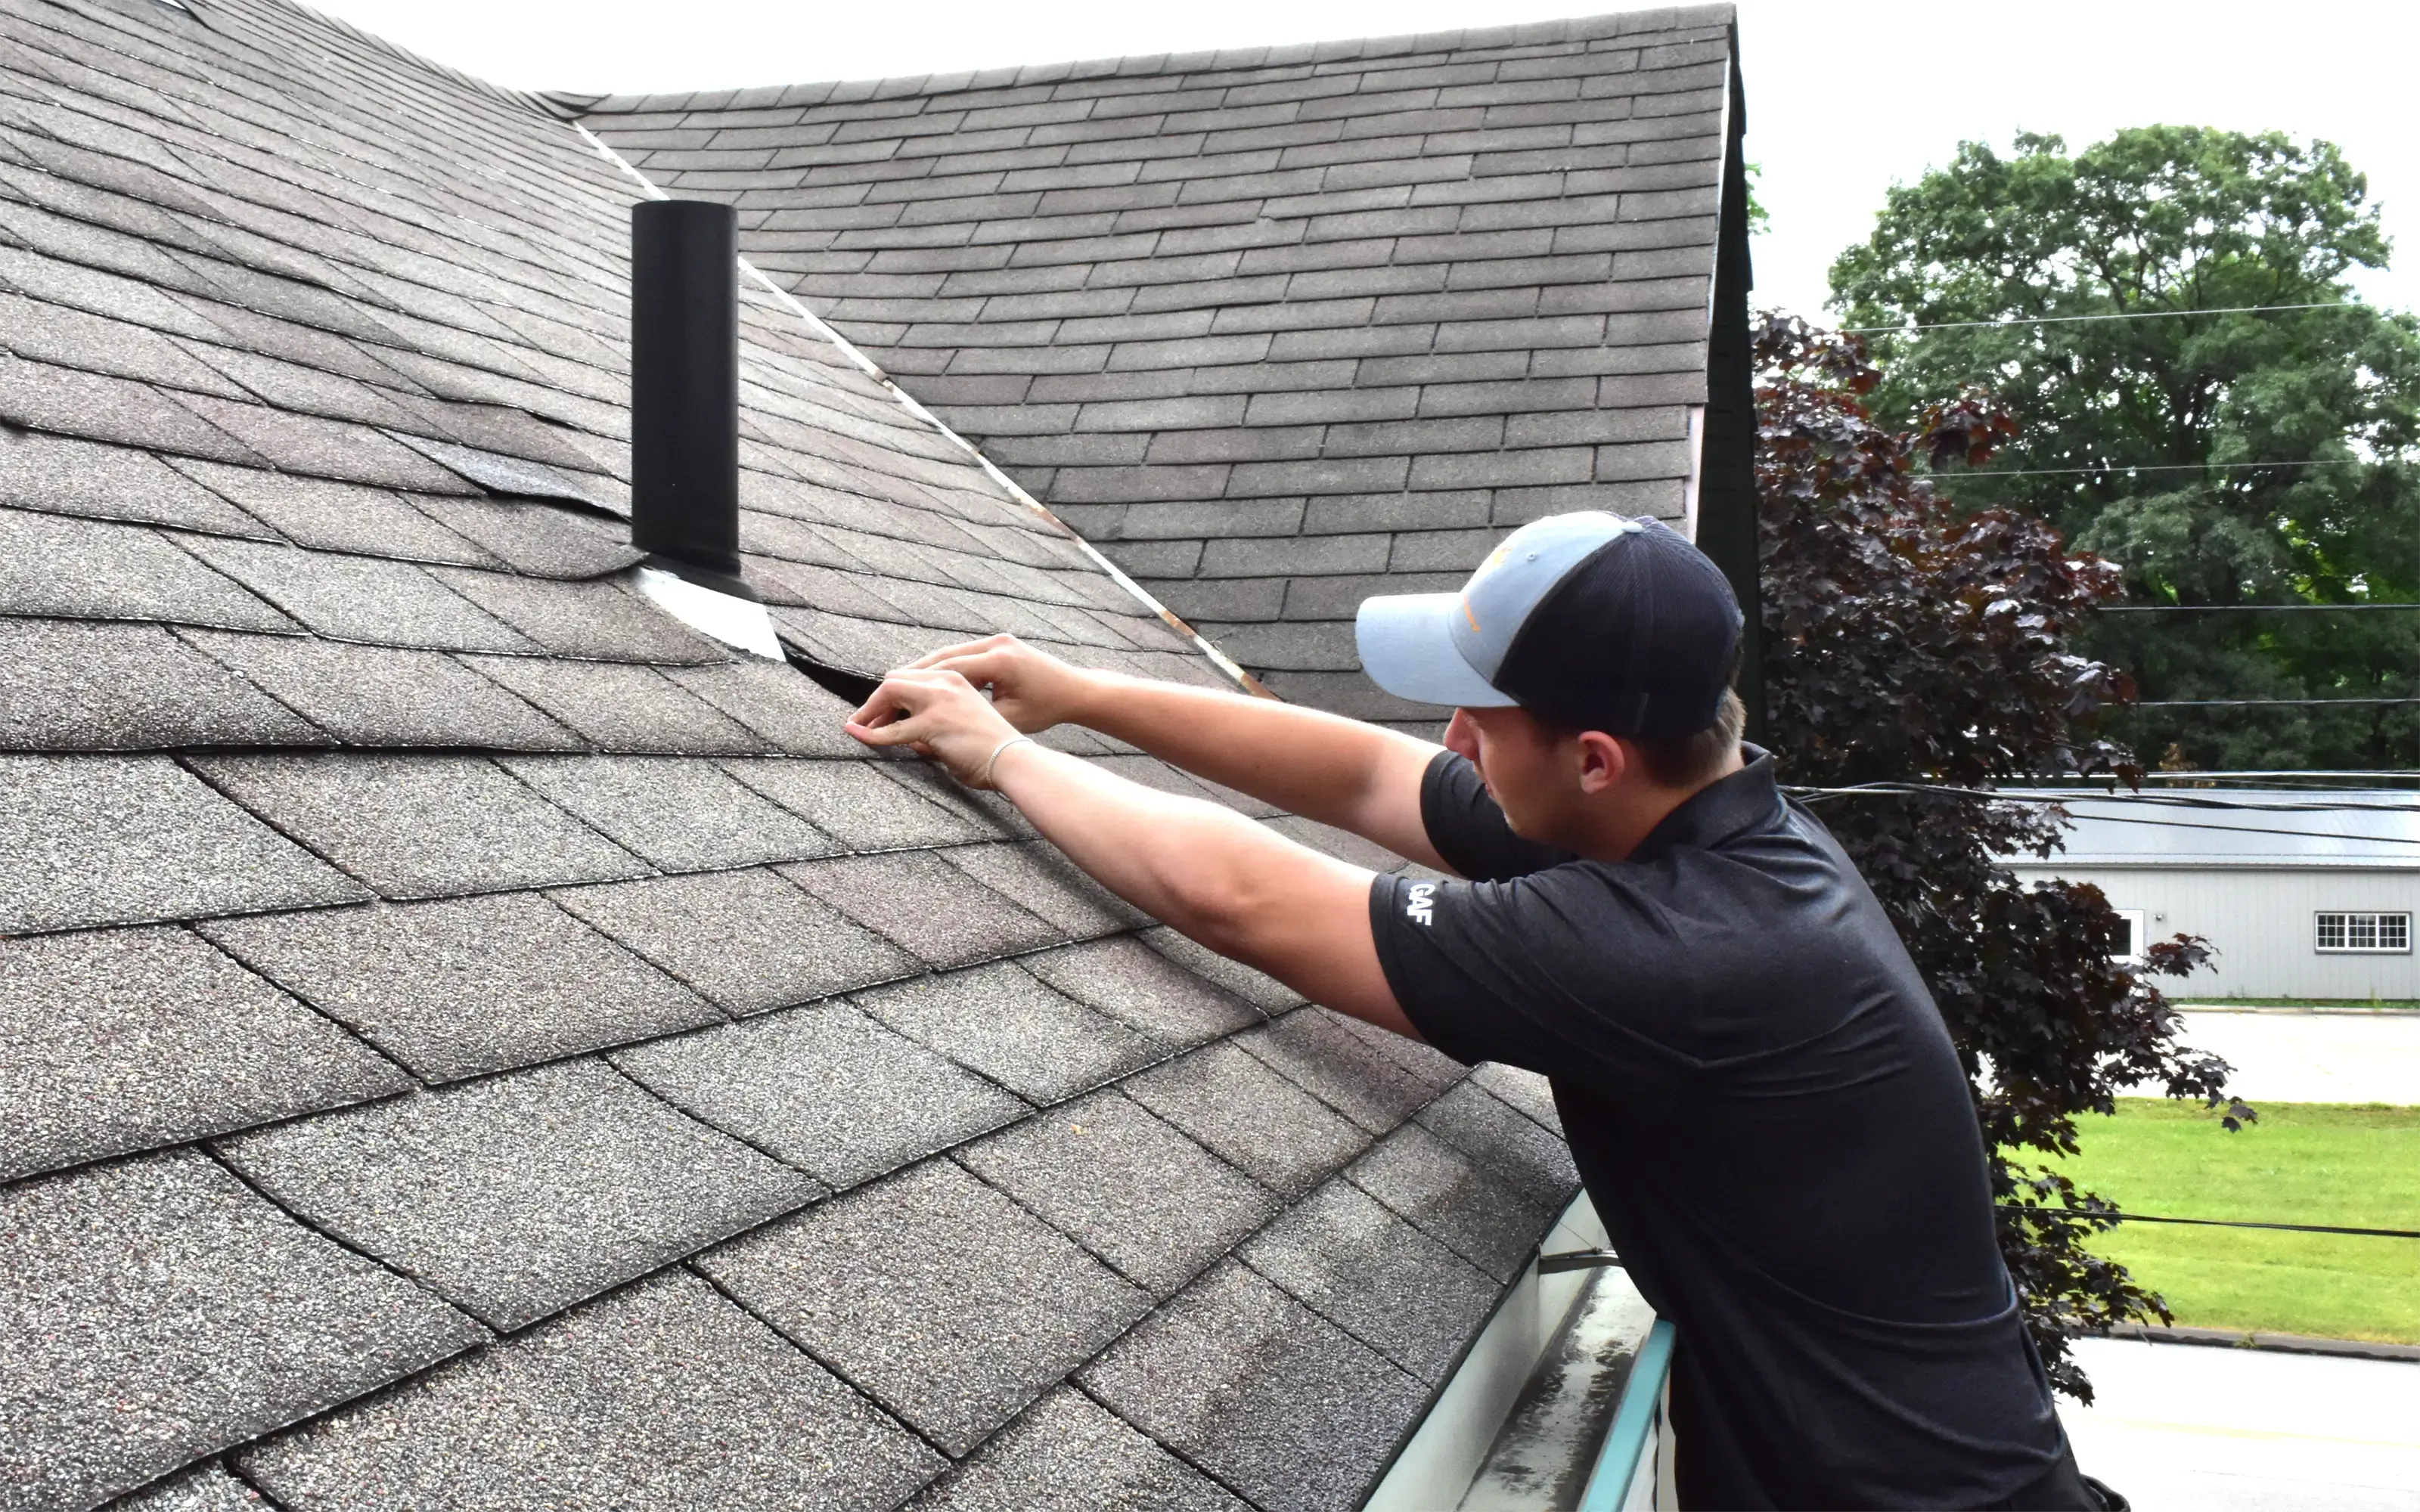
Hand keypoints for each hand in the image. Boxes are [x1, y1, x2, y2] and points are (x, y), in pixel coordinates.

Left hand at [845, 668, 1026, 787]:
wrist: (1013, 760)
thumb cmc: (993, 749)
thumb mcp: (963, 722)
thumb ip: (936, 721)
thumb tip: (909, 737)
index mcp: (955, 680)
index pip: (912, 677)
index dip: (891, 694)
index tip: (880, 711)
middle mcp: (946, 683)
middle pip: (896, 679)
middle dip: (876, 700)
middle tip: (864, 720)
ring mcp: (939, 700)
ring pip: (890, 692)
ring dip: (869, 711)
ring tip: (856, 726)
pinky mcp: (933, 723)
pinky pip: (892, 729)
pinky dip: (872, 734)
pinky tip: (861, 737)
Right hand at [904, 634, 1097, 734]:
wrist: (1076, 690)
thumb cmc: (1046, 710)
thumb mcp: (1008, 721)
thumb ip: (969, 723)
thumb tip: (923, 738)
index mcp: (999, 661)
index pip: (946, 669)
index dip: (914, 685)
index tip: (888, 699)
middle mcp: (996, 644)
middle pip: (942, 656)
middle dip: (911, 676)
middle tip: (882, 693)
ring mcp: (997, 640)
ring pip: (949, 653)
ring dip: (923, 671)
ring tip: (895, 689)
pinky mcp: (999, 644)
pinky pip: (962, 654)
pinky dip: (942, 669)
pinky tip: (925, 684)